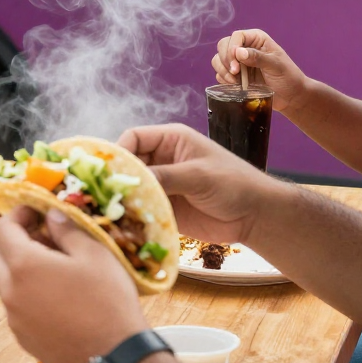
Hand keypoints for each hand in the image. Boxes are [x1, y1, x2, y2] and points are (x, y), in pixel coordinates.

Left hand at [0, 204, 145, 362]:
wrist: (116, 359)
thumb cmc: (108, 301)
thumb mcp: (94, 254)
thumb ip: (66, 230)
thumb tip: (51, 215)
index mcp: (23, 265)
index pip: (3, 228)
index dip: (18, 214)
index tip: (36, 211)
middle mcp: (9, 292)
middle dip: (14, 241)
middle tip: (44, 238)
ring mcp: (14, 319)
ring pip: (3, 283)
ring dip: (18, 269)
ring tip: (51, 268)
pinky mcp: (22, 339)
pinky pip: (15, 307)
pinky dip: (25, 294)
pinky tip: (54, 297)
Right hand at [116, 123, 276, 246]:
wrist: (255, 216)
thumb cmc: (233, 184)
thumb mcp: (198, 176)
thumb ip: (165, 176)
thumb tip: (131, 180)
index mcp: (170, 140)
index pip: (134, 138)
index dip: (119, 151)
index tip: (110, 171)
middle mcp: (163, 160)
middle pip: (129, 164)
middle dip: (118, 178)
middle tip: (106, 195)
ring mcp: (163, 184)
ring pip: (133, 188)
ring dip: (124, 199)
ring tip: (113, 212)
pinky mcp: (165, 207)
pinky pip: (142, 208)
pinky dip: (134, 216)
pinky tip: (126, 224)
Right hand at [211, 28, 307, 113]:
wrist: (291, 97)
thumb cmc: (288, 78)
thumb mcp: (276, 66)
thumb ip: (258, 58)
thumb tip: (238, 52)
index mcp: (256, 39)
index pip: (237, 36)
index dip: (232, 48)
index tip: (236, 64)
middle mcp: (245, 48)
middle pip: (223, 46)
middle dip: (226, 60)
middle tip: (235, 73)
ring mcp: (239, 62)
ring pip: (218, 59)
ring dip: (223, 70)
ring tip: (235, 81)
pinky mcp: (235, 76)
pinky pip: (220, 74)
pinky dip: (223, 79)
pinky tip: (235, 86)